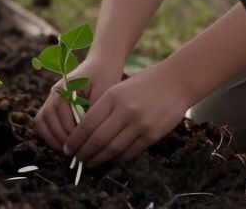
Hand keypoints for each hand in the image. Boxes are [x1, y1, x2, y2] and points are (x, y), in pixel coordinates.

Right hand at [33, 56, 122, 151]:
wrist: (102, 62)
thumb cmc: (106, 76)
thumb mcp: (105, 93)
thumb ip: (94, 112)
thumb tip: (86, 136)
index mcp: (66, 86)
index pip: (60, 112)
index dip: (70, 131)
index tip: (84, 143)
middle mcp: (54, 91)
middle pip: (45, 118)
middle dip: (60, 138)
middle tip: (76, 151)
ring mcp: (51, 97)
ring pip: (41, 122)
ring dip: (53, 138)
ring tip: (70, 150)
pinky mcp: (53, 104)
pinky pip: (43, 122)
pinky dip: (51, 135)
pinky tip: (66, 143)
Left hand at [61, 61, 190, 166]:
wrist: (177, 82)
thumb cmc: (144, 84)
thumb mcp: (119, 89)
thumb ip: (102, 108)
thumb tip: (84, 132)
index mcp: (113, 97)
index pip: (87, 124)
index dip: (75, 140)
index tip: (68, 148)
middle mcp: (125, 111)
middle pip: (97, 139)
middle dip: (83, 153)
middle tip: (76, 160)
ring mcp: (140, 124)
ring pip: (113, 149)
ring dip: (98, 159)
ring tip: (89, 163)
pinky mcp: (152, 135)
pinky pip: (130, 152)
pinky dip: (117, 159)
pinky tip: (109, 160)